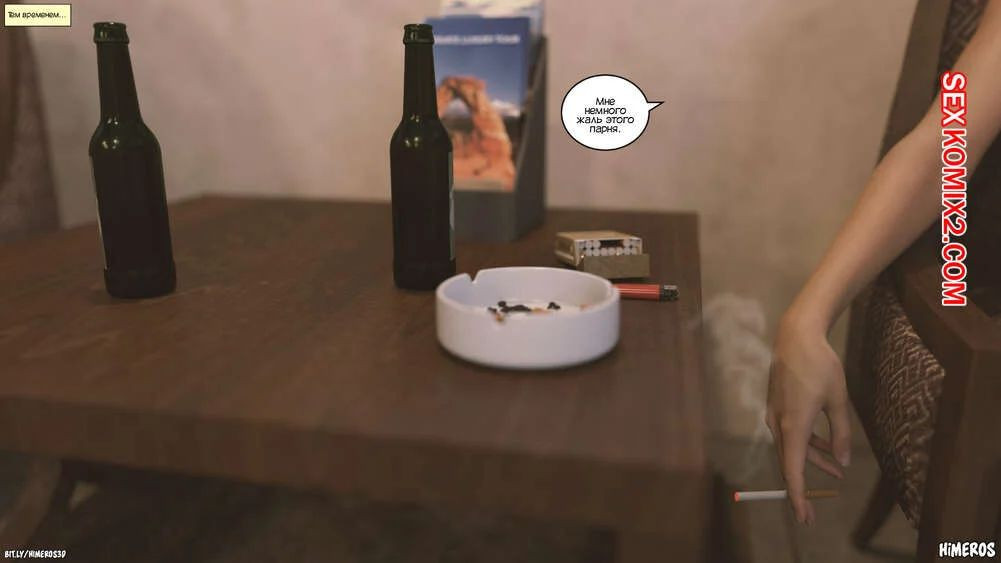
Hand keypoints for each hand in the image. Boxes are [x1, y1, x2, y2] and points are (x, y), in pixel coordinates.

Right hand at [766, 313, 851, 523]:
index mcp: (793, 426)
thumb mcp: (838, 400)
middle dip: (804, 486)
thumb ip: (841, 434)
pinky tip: (825, 445)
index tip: (803, 517)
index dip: (798, 496)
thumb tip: (843, 461)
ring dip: (812, 461)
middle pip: (791, 463)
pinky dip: (806, 445)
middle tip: (814, 510)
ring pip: (792, 448)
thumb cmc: (820, 366)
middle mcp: (779, 424)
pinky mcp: (777, 406)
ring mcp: (775, 415)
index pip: (793, 471)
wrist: (795, 337)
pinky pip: (790, 434)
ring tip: (837, 470)